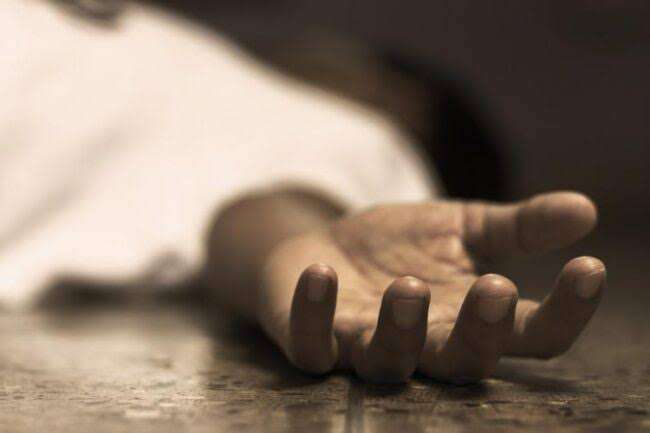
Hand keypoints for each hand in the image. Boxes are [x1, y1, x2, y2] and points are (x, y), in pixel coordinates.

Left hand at [258, 191, 605, 382]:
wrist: (325, 246)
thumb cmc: (399, 246)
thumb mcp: (461, 227)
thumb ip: (516, 226)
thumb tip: (584, 208)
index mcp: (467, 319)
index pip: (531, 335)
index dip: (566, 311)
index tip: (588, 268)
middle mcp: (423, 344)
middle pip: (463, 362)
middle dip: (482, 332)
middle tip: (498, 288)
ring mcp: (365, 345)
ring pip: (389, 362)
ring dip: (400, 329)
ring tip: (410, 286)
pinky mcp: (314, 337)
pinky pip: (312, 343)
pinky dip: (314, 314)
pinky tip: (322, 273)